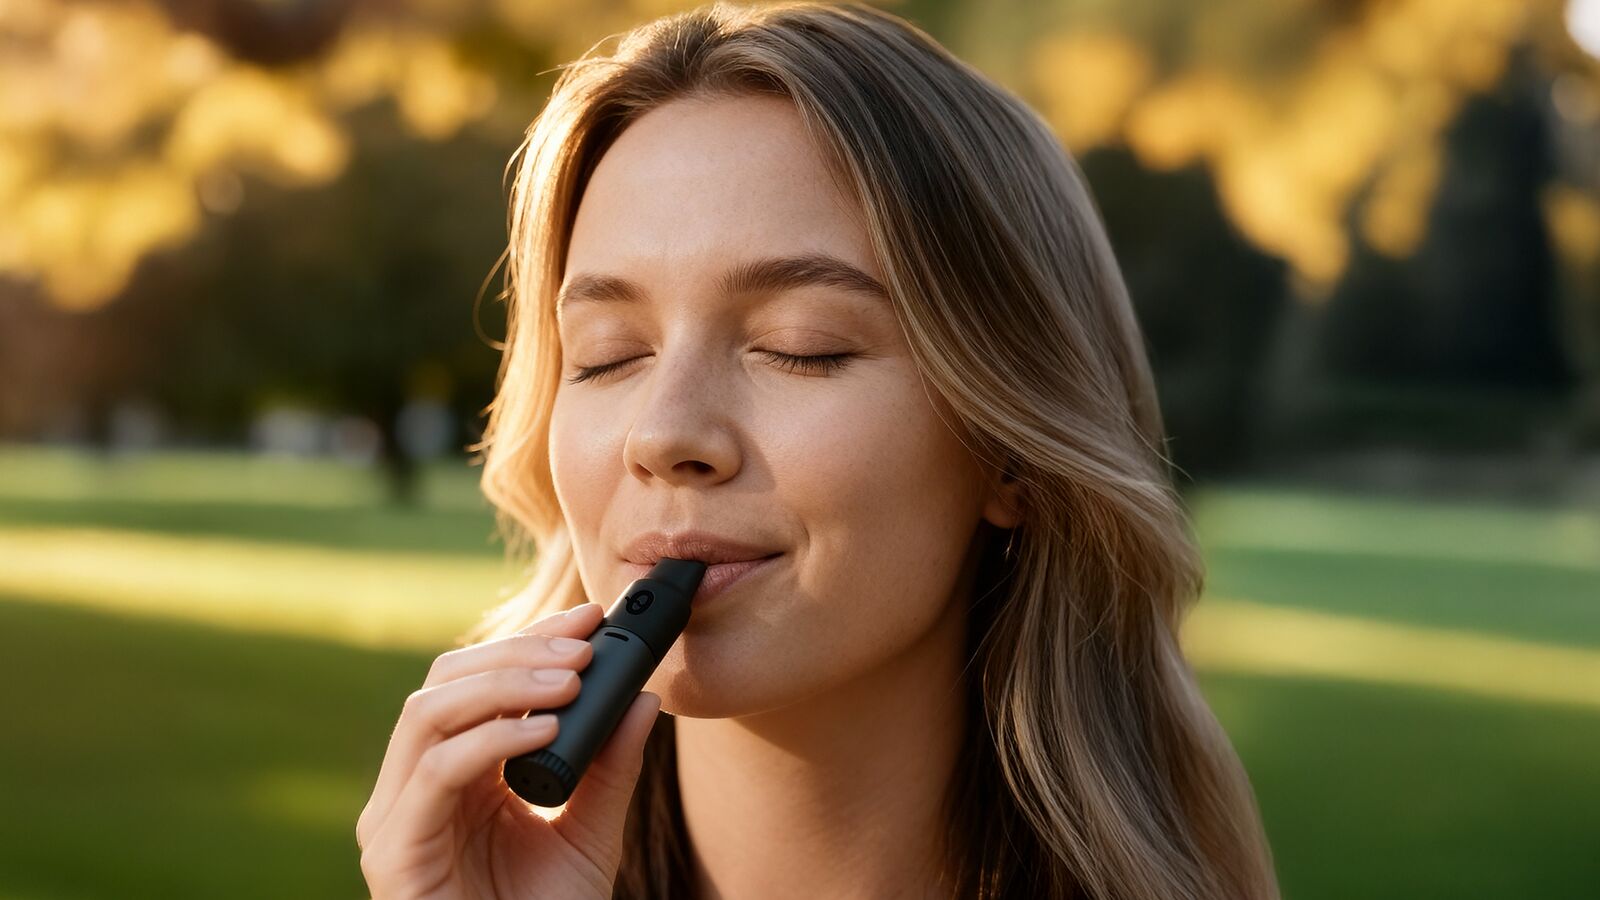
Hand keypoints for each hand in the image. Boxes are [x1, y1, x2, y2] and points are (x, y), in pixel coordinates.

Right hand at [356, 603, 661, 898]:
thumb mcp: (591, 833)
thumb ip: (610, 768)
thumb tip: (642, 697)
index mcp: (453, 774)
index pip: (476, 680)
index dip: (531, 640)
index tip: (591, 618)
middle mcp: (414, 788)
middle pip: (445, 682)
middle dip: (518, 652)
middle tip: (583, 644)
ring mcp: (395, 819)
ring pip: (429, 713)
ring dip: (505, 684)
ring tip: (570, 680)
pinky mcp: (393, 854)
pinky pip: (435, 773)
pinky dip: (490, 739)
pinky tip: (545, 732)